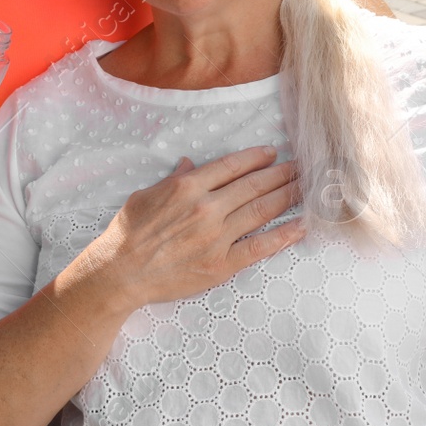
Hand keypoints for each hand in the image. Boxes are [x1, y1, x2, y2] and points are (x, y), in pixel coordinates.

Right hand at [76, 146, 303, 310]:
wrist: (119, 272)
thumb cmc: (128, 233)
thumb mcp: (146, 195)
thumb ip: (173, 179)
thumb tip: (190, 164)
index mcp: (188, 187)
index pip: (232, 165)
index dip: (257, 157)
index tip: (273, 153)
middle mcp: (206, 208)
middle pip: (254, 185)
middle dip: (281, 173)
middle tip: (302, 166)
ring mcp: (216, 237)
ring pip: (261, 210)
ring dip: (287, 196)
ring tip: (306, 187)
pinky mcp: (220, 264)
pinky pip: (260, 247)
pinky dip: (284, 235)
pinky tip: (302, 225)